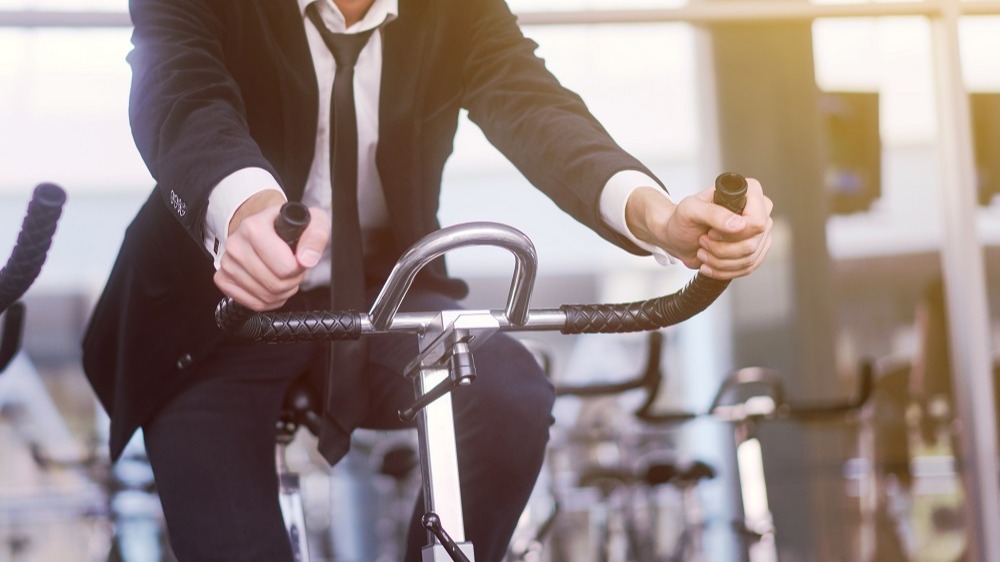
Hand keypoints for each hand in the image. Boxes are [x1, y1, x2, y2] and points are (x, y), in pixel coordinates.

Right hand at [213, 190, 330, 310]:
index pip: (285, 267)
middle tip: (292, 267)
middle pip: (275, 284)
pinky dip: (268, 300)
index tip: (298, 258)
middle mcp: (236, 245)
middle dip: (292, 280)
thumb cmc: (286, 226)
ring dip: (282, 291)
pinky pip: (254, 304)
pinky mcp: (223, 279)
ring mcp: (227, 264)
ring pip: (265, 297)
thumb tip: (307, 260)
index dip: (299, 267)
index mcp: (253, 227)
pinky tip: (271, 284)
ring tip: (282, 274)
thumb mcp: (311, 221)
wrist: (264, 226)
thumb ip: (315, 237)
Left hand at [625, 178, 772, 279]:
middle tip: (703, 240)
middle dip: (721, 249)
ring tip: (703, 250)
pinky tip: (709, 263)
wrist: (677, 237)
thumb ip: (713, 213)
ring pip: (749, 259)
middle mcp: (759, 211)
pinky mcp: (755, 251)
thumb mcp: (690, 210)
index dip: (733, 233)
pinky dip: (723, 270)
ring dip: (719, 261)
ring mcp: (759, 233)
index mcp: (749, 192)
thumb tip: (739, 225)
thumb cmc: (683, 219)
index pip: (757, 221)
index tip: (712, 231)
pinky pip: (747, 268)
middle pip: (752, 244)